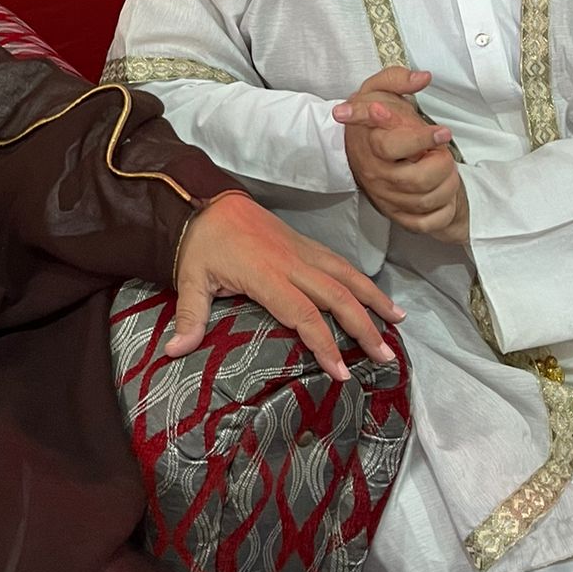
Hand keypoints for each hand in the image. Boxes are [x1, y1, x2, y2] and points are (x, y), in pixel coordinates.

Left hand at [167, 190, 403, 381]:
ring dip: (373, 297)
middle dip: (363, 327)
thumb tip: (173, 351)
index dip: (324, 345)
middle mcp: (291, 260)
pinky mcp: (303, 241)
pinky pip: (338, 261)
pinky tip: (375, 294)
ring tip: (399, 322)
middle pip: (336, 295)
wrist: (202, 198)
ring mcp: (301, 248)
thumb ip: (189, 316)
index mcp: (266, 273)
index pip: (303, 314)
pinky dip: (361, 279)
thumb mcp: (189, 279)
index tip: (342, 373)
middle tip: (384, 356)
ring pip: (346, 273)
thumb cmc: (198, 244)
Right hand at [333, 66, 468, 242]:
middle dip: (441, 165)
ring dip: (447, 185)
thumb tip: (422, 77)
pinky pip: (426, 223)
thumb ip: (398, 79)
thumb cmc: (375, 119)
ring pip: (425, 202)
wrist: (360, 147)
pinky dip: (443, 211)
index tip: (442, 132)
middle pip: (415, 180)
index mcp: (370, 143)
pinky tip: (444, 193)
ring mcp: (386, 197)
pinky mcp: (397, 214)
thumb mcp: (379, 89)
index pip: (392, 147)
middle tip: (443, 152)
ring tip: (446, 169)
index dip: (421, 140)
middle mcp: (375, 174)